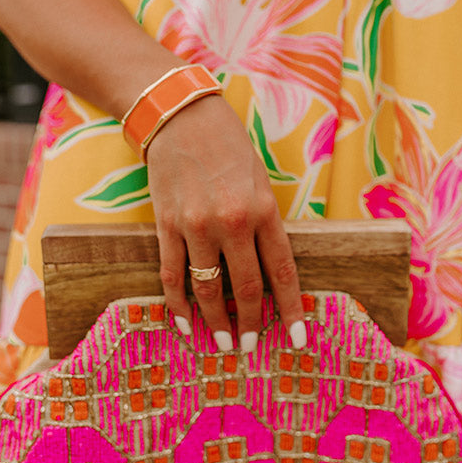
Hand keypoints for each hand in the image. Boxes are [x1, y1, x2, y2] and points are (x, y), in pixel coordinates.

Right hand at [146, 95, 305, 352]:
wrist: (180, 116)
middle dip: (250, 323)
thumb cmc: (228, 147)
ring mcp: (196, 226)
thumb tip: (267, 270)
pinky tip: (183, 323)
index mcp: (264, 211)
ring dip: (214, 321)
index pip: (282, 272)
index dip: (290, 310)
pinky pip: (172, 275)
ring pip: (207, 289)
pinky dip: (177, 304)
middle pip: (245, 288)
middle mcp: (233, 222)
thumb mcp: (260, 182)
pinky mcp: (166, 225)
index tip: (295, 339)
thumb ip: (265, 224)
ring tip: (220, 342)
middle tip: (249, 346)